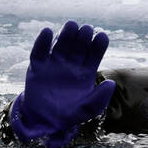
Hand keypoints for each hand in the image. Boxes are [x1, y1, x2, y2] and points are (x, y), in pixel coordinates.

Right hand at [9, 21, 115, 147]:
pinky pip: (40, 52)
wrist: (44, 122)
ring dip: (66, 35)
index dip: (98, 45)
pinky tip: (47, 31)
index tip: (102, 36)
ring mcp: (54, 64)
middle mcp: (70, 65)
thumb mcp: (88, 110)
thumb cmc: (69, 115)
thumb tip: (111, 83)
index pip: (94, 55)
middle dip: (83, 37)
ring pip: (60, 45)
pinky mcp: (37, 67)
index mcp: (85, 73)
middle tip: (86, 29)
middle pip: (78, 46)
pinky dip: (42, 41)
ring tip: (71, 26)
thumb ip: (100, 98)